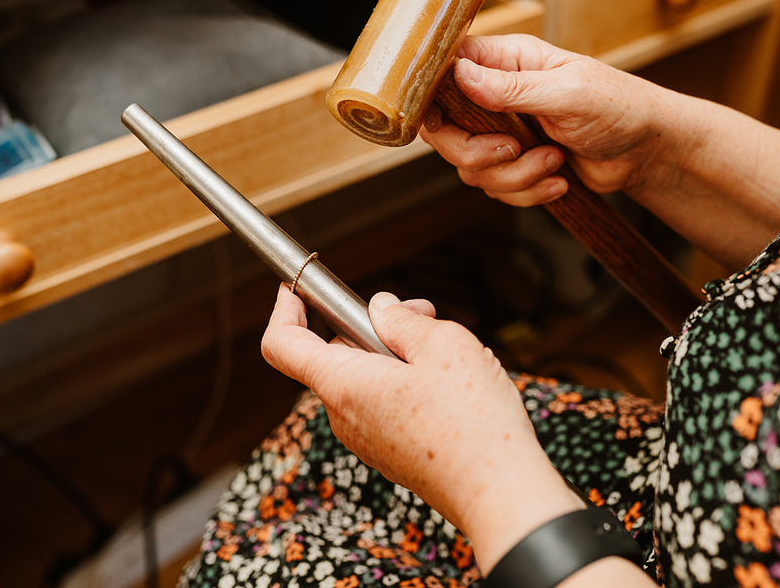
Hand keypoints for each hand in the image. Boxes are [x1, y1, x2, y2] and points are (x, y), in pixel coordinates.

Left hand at [261, 284, 584, 570]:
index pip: (281, 344)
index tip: (296, 286)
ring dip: (398, 355)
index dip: (284, 308)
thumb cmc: (472, 420)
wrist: (498, 491)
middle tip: (424, 313)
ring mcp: (366, 439)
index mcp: (344, 384)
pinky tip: (453, 387)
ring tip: (449, 353)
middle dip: (374, 325)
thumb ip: (401, 320)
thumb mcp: (441, 343)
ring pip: (367, 378)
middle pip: (337, 354)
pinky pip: (385, 404)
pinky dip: (409, 384)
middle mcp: (345, 416)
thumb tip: (380, 308)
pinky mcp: (390, 453)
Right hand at [419, 33, 681, 205]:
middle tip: (512, 151)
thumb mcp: (568, 92)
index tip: (439, 118)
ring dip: (514, 176)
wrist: (648, 153)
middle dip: (476, 152)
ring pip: (470, 166)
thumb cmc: (620, 107)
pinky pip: (495, 188)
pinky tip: (559, 181)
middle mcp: (497, 95)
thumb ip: (511, 88)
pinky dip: (527, 192)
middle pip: (444, 129)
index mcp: (507, 61)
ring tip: (555, 163)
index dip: (432, 96)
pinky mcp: (516, 165)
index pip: (446, 69)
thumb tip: (460, 75)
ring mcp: (504, 132)